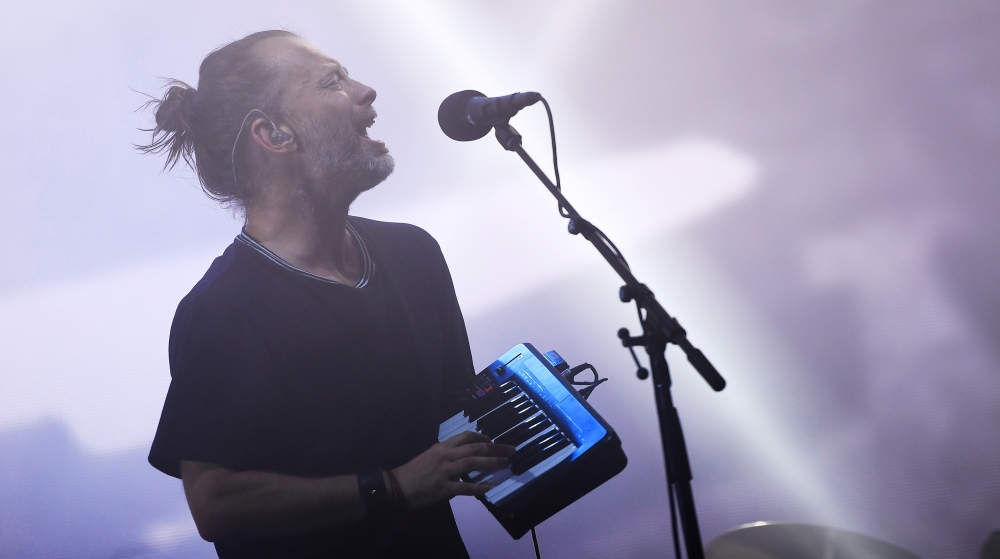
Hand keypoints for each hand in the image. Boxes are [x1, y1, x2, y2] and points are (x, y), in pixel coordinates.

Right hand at [391, 431, 515, 508]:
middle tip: (511, 450)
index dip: (484, 438)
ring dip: (492, 462)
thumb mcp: (430, 456)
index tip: (494, 441)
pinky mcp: (443, 488)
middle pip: (475, 447)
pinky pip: (466, 488)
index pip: (467, 436)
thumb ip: (448, 455)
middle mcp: (446, 456)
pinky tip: (492, 487)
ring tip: (506, 464)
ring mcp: (445, 472)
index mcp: (442, 447)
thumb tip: (466, 459)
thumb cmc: (413, 472)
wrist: (396, 487)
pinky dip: (480, 487)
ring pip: (473, 463)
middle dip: (496, 448)